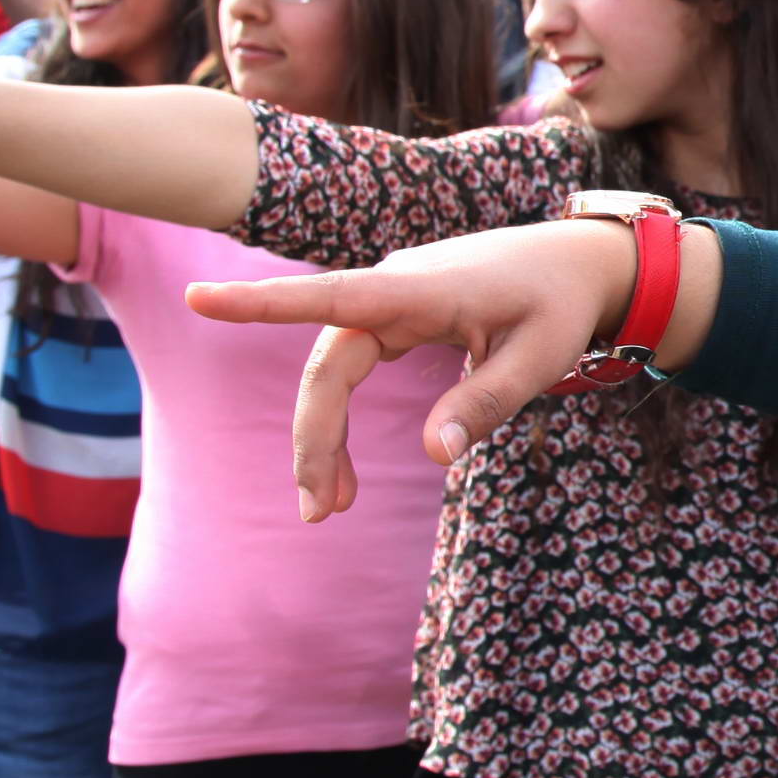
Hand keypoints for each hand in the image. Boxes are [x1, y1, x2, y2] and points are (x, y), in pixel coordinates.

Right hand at [177, 220, 639, 518]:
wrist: (578, 263)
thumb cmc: (559, 306)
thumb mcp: (538, 359)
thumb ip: (485, 403)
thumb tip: (435, 457)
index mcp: (421, 290)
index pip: (330, 297)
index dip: (262, 302)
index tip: (198, 300)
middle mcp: (393, 290)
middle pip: (328, 367)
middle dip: (314, 440)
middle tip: (318, 514)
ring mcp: (391, 302)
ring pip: (333, 373)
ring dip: (323, 439)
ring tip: (329, 508)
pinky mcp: (397, 316)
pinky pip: (351, 369)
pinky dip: (340, 420)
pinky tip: (342, 473)